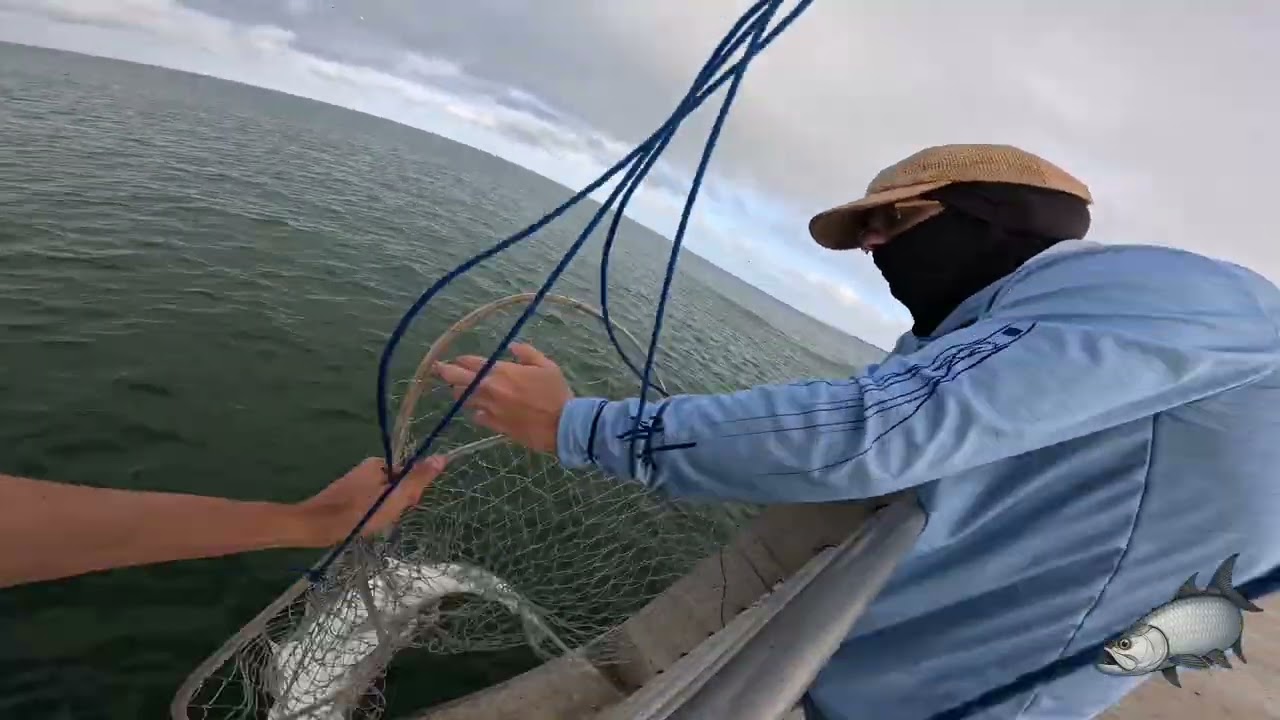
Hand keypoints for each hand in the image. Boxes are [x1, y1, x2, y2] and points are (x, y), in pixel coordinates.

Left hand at [293, 456, 446, 546]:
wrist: (312, 527)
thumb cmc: (355, 514)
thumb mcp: (392, 499)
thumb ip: (417, 480)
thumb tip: (442, 457)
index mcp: (379, 464)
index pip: (410, 475)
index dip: (410, 494)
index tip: (401, 508)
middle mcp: (367, 468)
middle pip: (397, 486)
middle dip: (396, 505)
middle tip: (384, 519)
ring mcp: (356, 481)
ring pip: (384, 497)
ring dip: (383, 512)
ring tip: (371, 525)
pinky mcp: (347, 495)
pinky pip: (370, 502)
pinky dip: (370, 515)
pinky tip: (362, 525)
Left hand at [433, 342, 572, 453]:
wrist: (562, 425)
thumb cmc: (556, 393)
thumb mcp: (547, 366)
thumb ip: (527, 353)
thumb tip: (511, 347)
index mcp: (502, 371)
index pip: (471, 362)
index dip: (460, 360)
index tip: (455, 359)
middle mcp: (491, 389)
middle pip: (457, 380)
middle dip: (445, 372)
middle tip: (438, 369)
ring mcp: (490, 408)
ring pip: (463, 399)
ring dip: (459, 393)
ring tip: (458, 389)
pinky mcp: (494, 425)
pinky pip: (476, 417)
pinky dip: (476, 411)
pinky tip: (479, 410)